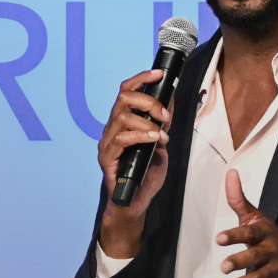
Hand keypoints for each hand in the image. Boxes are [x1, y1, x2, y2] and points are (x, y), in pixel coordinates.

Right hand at [98, 69, 172, 258]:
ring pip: (122, 117)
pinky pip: (121, 139)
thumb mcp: (160, 146)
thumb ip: (162, 128)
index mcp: (122, 123)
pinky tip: (154, 141)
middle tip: (166, 115)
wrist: (134, 203)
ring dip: (147, 122)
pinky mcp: (106, 159)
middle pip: (122, 99)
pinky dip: (141, 136)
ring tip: (162, 134)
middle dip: (148, 101)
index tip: (159, 73)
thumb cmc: (145, 176)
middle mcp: (112, 130)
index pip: (126, 92)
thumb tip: (170, 107)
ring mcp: (107, 143)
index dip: (141, 78)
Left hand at [215, 169, 277, 277]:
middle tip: (223, 267)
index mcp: (265, 234)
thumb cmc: (271, 238)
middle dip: (241, 262)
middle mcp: (271, 254)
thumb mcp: (257, 218)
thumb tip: (230, 173)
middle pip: (256, 258)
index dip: (236, 236)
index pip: (251, 234)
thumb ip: (239, 200)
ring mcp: (273, 273)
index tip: (219, 238)